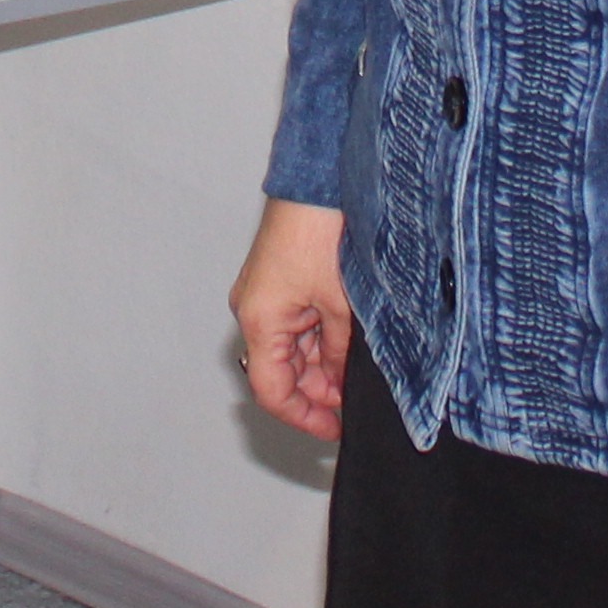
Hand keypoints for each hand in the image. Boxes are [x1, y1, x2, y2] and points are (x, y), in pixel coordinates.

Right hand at [230, 199, 353, 441]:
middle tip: (355, 394)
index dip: (304, 416)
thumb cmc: (319, 231)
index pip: (272, 391)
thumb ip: (338, 352)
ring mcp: (262, 295)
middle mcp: (252, 310)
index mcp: (258, 320)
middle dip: (318, 387)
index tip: (334, 427)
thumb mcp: (339, 304)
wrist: (314, 180)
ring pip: (289, 349)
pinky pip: (293, 324)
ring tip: (356, 363)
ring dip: (320, 362)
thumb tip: (342, 385)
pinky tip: (344, 337)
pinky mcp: (275, 282)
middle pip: (280, 371)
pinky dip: (317, 337)